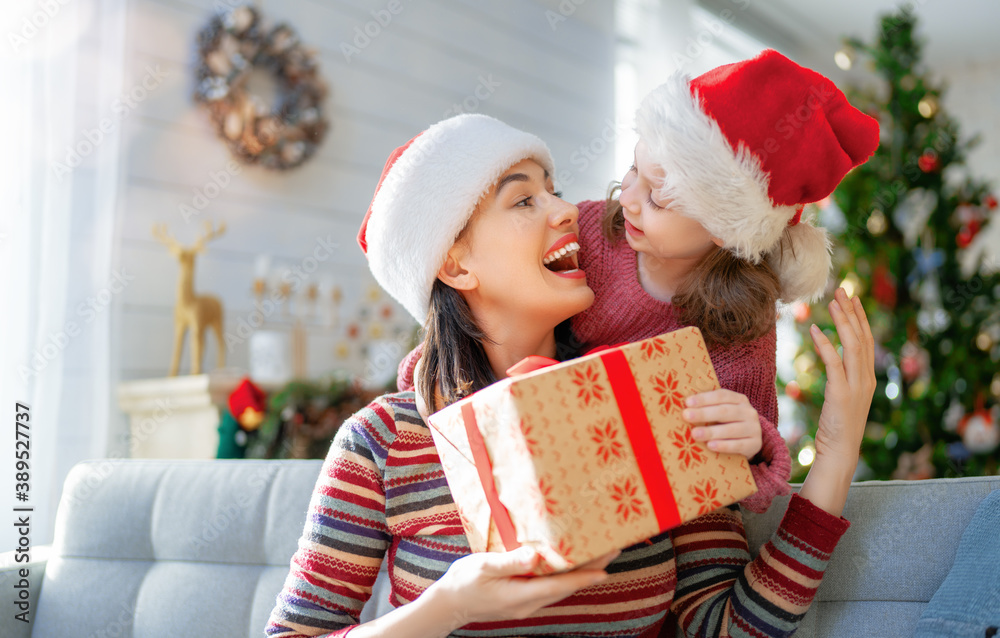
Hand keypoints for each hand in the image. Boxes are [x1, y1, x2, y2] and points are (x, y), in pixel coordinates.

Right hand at [425, 546, 617, 629]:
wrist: (448, 605)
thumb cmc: (463, 582)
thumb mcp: (483, 566)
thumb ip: (510, 561)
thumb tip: (535, 556)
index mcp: (519, 595)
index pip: (558, 586)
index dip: (582, 578)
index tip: (605, 570)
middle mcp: (528, 604)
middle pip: (565, 587)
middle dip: (590, 570)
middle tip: (612, 550)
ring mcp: (526, 605)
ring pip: (559, 589)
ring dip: (580, 573)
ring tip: (599, 555)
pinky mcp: (522, 601)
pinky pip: (549, 588)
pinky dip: (564, 576)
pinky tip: (570, 564)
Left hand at [683, 389, 762, 457]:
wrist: (749, 443)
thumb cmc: (727, 425)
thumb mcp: (721, 414)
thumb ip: (707, 408)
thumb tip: (683, 407)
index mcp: (739, 400)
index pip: (721, 395)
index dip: (704, 398)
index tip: (687, 402)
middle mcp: (749, 412)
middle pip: (725, 411)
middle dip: (704, 414)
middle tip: (686, 416)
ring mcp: (754, 428)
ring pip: (731, 429)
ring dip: (711, 431)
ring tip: (694, 434)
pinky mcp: (755, 444)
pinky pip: (738, 445)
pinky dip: (724, 445)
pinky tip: (710, 446)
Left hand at [798, 287, 876, 517]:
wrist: (841, 452)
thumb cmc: (837, 426)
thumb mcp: (843, 396)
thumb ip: (842, 375)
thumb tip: (832, 356)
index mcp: (868, 377)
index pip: (865, 340)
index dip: (859, 317)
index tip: (850, 298)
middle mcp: (867, 377)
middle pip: (862, 336)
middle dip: (852, 311)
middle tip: (842, 289)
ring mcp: (857, 385)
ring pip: (852, 345)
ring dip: (842, 321)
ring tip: (832, 302)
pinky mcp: (843, 394)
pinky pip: (834, 364)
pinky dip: (825, 345)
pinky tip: (814, 330)